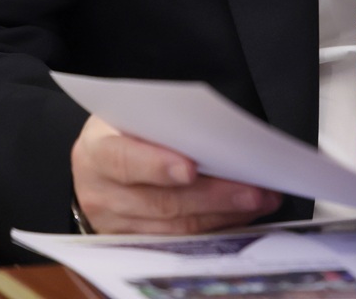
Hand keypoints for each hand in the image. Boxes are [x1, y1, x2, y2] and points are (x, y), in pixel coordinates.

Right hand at [71, 115, 281, 233]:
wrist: (101, 156)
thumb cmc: (126, 127)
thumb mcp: (135, 113)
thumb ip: (166, 122)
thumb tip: (217, 130)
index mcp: (96, 149)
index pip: (124, 160)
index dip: (157, 166)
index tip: (190, 168)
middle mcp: (100, 191)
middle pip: (160, 201)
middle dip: (213, 195)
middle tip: (252, 189)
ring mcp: (114, 222)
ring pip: (174, 226)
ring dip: (223, 214)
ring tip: (259, 200)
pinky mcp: (132, 242)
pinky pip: (178, 241)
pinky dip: (214, 227)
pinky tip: (240, 215)